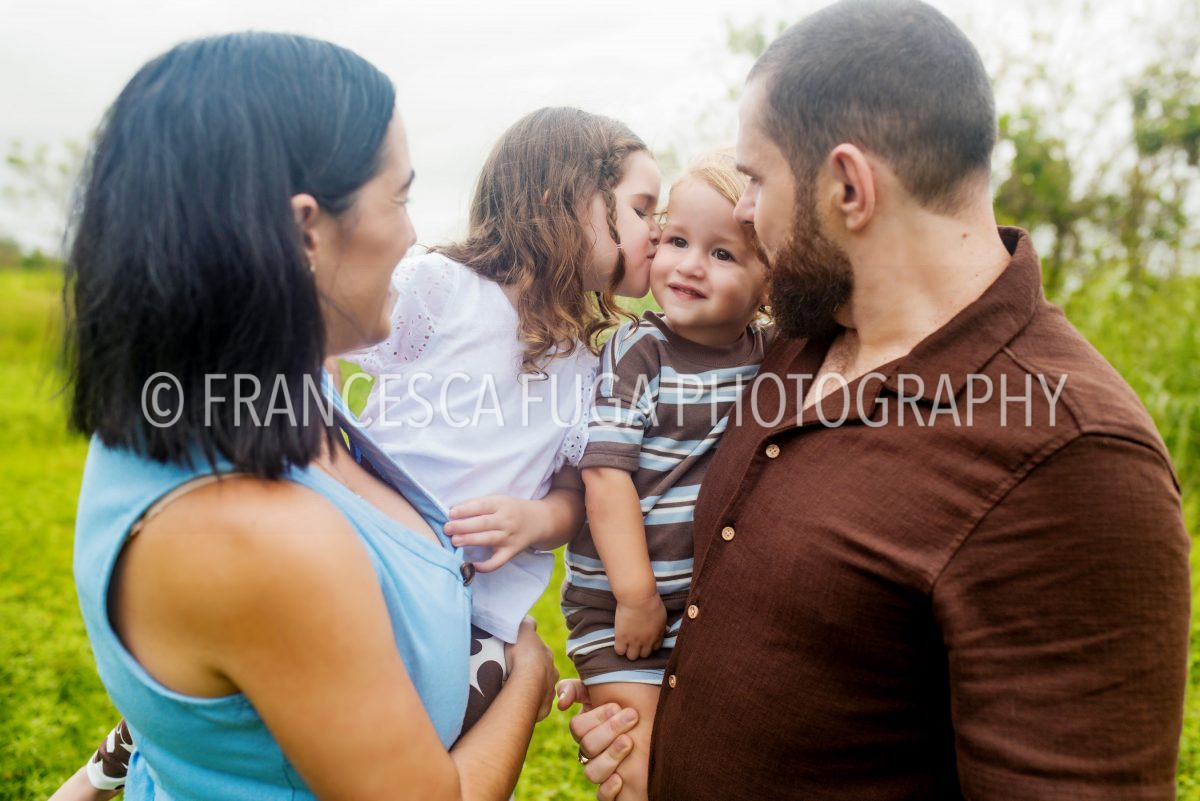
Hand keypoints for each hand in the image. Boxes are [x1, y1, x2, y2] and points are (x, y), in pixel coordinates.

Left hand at [445, 495, 547, 572]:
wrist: (539, 520)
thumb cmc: (511, 510)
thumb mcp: (499, 501)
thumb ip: (479, 506)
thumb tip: (453, 513)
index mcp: (502, 504)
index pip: (482, 506)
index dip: (466, 509)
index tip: (451, 513)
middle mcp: (507, 521)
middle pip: (484, 523)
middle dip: (464, 526)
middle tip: (447, 528)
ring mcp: (510, 537)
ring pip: (489, 539)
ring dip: (471, 540)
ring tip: (454, 541)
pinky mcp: (511, 552)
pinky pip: (498, 562)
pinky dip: (485, 566)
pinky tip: (472, 565)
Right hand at [504, 617, 557, 720]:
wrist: (527, 683)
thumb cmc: (523, 655)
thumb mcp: (523, 631)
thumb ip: (527, 624)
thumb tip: (529, 620)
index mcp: (547, 656)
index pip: (539, 654)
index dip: (529, 655)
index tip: (519, 656)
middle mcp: (552, 674)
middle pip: (542, 673)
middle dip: (531, 674)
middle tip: (514, 675)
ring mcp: (549, 692)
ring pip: (540, 690)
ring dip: (530, 690)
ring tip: (515, 690)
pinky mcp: (544, 708)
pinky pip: (535, 706)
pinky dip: (528, 705)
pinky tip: (517, 703)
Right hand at [556, 679, 638, 799]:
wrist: (650, 727)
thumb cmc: (625, 707)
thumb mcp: (601, 692)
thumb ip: (576, 690)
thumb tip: (561, 704)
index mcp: (586, 731)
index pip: (578, 727)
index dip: (596, 717)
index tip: (617, 706)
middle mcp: (590, 753)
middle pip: (587, 747)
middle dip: (610, 730)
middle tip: (632, 717)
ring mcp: (601, 773)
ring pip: (592, 773)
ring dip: (611, 756)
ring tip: (630, 742)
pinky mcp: (612, 791)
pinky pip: (602, 797)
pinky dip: (609, 788)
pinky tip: (621, 777)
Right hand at [614, 593, 666, 659]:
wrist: (638, 599)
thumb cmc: (651, 602)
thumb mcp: (662, 615)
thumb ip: (663, 626)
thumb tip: (667, 630)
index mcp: (657, 636)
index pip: (656, 648)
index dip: (650, 645)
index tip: (646, 640)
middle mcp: (647, 642)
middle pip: (644, 655)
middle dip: (640, 649)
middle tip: (635, 642)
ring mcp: (634, 641)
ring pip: (632, 657)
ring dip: (629, 651)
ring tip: (626, 643)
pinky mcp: (621, 638)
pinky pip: (619, 651)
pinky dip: (619, 648)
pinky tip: (619, 641)